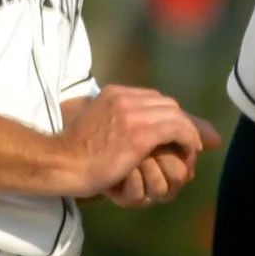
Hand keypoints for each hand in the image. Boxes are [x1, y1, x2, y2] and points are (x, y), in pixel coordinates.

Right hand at [60, 86, 217, 198]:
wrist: (63, 163)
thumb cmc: (76, 151)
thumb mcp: (98, 125)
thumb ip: (118, 119)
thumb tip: (136, 129)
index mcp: (114, 92)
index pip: (152, 97)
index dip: (168, 114)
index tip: (176, 130)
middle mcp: (124, 97)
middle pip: (165, 103)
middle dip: (181, 120)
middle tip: (188, 140)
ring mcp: (132, 113)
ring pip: (175, 114)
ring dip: (188, 131)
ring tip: (191, 148)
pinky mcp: (140, 133)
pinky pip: (176, 129)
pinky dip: (188, 138)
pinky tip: (190, 150)